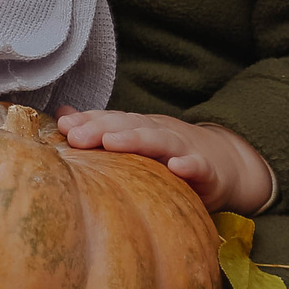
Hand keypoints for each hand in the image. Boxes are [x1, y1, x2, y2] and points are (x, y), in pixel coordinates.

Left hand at [54, 108, 274, 214]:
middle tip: (76, 136)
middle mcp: (159, 133)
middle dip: (101, 128)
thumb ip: (101, 129)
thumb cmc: (171, 155)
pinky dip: (189, 165)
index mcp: (141, 128)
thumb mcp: (136, 141)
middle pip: (129, 126)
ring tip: (112, 143)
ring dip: (136, 139)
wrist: (225, 164)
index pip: (111, 120)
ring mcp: (184, 149)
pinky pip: (199, 167)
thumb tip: (62, 116)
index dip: (88, 121)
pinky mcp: (208, 172)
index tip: (63, 127)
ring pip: (160, 141)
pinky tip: (177, 167)